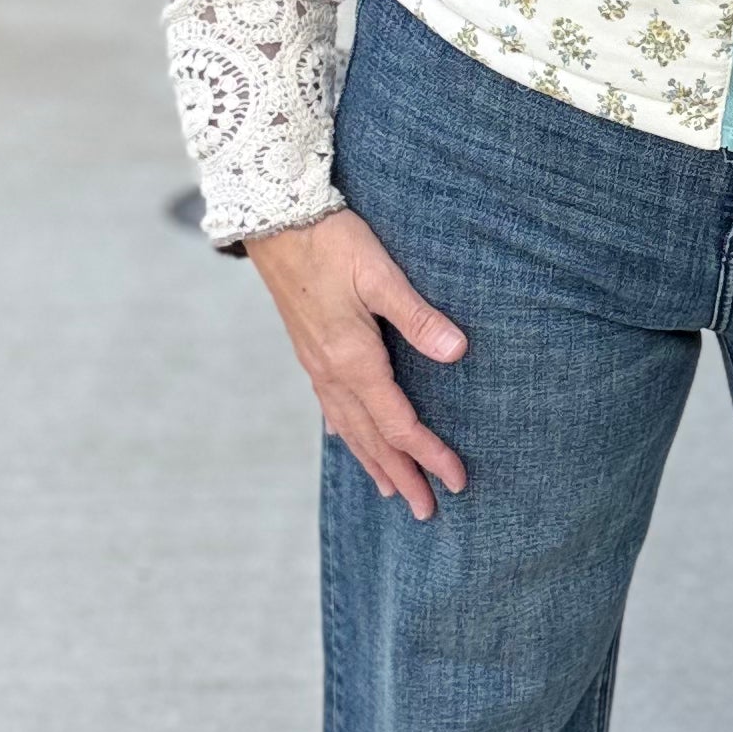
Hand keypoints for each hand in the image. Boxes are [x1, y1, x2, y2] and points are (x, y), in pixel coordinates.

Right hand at [247, 208, 469, 517]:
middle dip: (402, 476)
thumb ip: (417, 315)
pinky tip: (345, 439)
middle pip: (373, 439)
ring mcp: (316, 364)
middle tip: (427, 512)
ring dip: (373, 462)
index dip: (429, 455)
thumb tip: (457, 352)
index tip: (458, 481)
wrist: (274, 219)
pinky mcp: (309, 351)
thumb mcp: (379, 272)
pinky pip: (330, 406)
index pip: (399, 424)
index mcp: (353, 360)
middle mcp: (332, 372)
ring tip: (391, 491)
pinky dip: (345, 432)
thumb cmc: (331, 241)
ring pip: (349, 428)